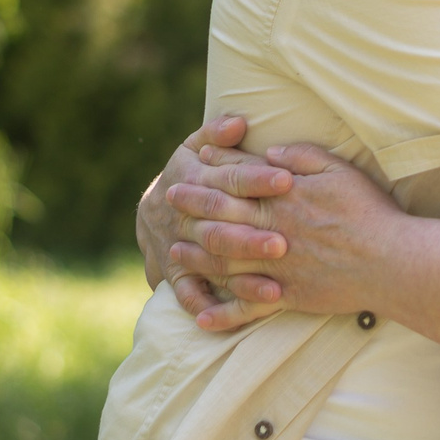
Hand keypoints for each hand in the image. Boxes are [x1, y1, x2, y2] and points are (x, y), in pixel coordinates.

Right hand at [140, 115, 290, 315]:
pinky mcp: (177, 275)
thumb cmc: (190, 172)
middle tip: (284, 242)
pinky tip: (236, 318)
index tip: (287, 180)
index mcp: (195, 178)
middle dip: (251, 235)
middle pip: (220, 225)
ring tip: (276, 289)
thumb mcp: (194, 146)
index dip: (256, 179)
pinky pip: (192, 295)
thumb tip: (239, 121)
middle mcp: (186, 215)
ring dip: (242, 278)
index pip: (229, 178)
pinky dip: (212, 309)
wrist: (152, 211)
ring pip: (211, 263)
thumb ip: (216, 134)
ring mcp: (180, 247)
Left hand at [167, 143, 413, 331]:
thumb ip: (302, 157)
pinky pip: (247, 307)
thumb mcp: (340, 170)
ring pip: (224, 262)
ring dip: (197, 257)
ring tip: (175, 252)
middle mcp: (273, 230)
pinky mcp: (287, 296)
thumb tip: (269, 153)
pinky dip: (222, 314)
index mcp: (284, 197)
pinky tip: (201, 317)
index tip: (196, 159)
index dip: (216, 166)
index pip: (240, 178)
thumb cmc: (370, 212)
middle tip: (171, 198)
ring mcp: (276, 266)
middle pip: (222, 216)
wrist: (392, 262)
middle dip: (193, 205)